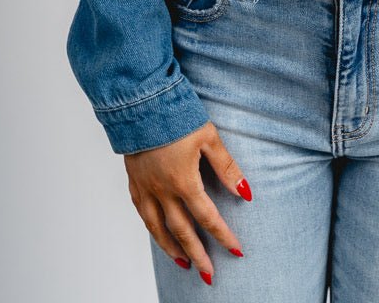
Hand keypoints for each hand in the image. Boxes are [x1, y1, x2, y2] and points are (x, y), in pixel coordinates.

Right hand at [124, 121, 251, 285]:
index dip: (223, 235)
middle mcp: (163, 190)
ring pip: (158, 228)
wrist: (141, 102)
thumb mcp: (208, 137)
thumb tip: (245, 192)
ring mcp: (146, 188)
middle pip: (182, 231)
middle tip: (209, 275)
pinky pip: (143, 214)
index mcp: (184, 180)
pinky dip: (152, 229)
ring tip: (184, 263)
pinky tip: (159, 234)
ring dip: (172, 249)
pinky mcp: (134, 181)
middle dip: (198, 255)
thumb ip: (226, 167)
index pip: (208, 217)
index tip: (236, 251)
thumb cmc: (177, 115)